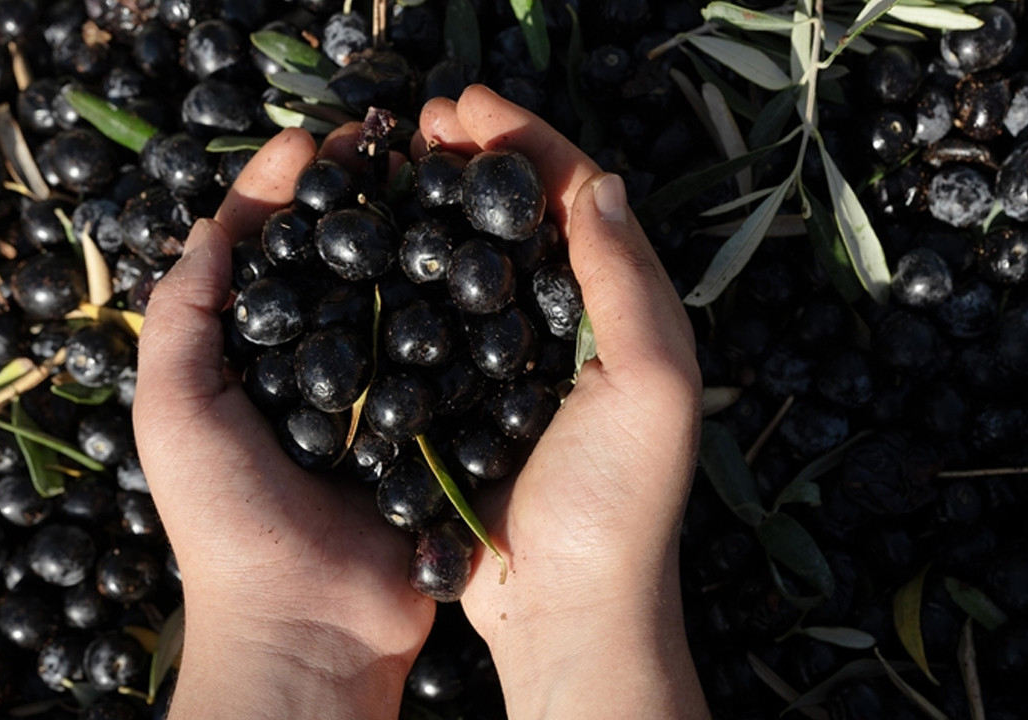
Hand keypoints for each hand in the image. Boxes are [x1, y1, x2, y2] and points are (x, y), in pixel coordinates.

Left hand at [133, 127, 432, 719]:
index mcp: (252, 359)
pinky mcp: (434, 428)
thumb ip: (183, 316)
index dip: (277, 190)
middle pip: (336, 264)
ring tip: (442, 183)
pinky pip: (451, 358)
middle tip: (391, 144)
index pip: (263, 253)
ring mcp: (381, 397)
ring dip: (415, 241)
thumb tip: (212, 223)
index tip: (308, 140)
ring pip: (400, 299)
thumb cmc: (228, 520)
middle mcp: (317, 369)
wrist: (311, 624)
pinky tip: (486, 260)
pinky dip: (463, 311)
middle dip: (356, 199)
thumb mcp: (175, 410)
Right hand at [415, 85, 709, 718]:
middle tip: (421, 122)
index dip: (528, 143)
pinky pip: (440, 319)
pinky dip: (414, 274)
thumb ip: (626, 283)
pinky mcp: (467, 398)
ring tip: (394, 166)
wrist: (563, 609)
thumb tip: (599, 181)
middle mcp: (573, 326)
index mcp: (623, 312)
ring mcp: (515, 362)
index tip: (467, 105)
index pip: (580, 200)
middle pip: (525, 218)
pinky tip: (377, 251)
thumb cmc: (618, 501)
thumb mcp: (649, 386)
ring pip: (478, 260)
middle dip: (478, 160)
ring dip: (441, 206)